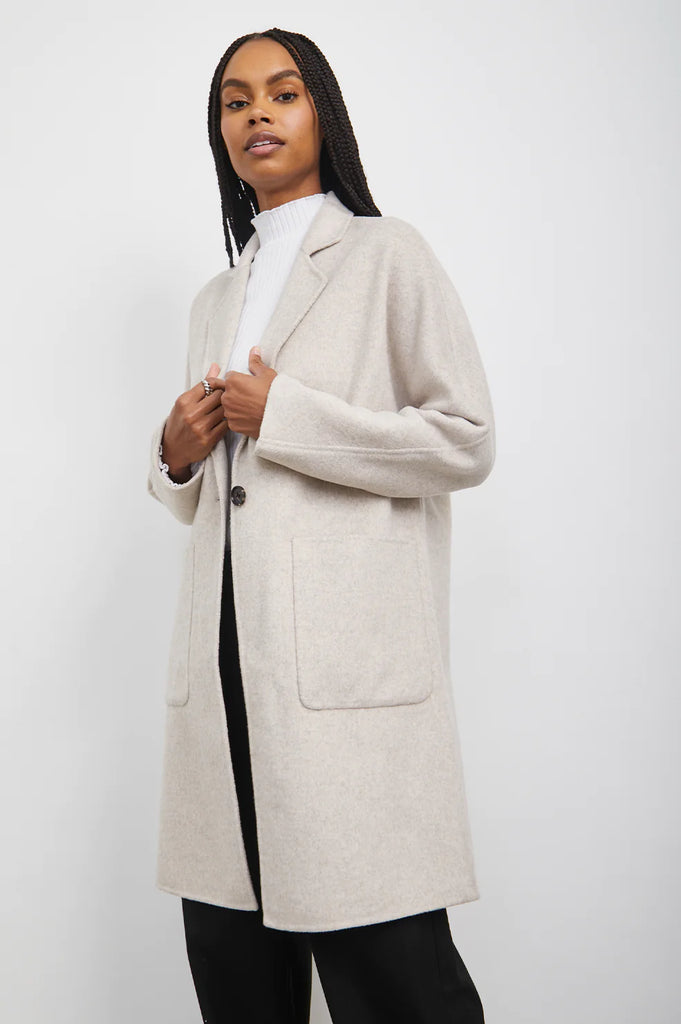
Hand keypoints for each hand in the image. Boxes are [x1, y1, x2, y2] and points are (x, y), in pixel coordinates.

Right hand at [161, 363, 229, 477]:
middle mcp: (191, 413)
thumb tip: (216, 366)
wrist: (173, 449)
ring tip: (227, 409)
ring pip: (224, 410)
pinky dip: (228, 422)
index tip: (223, 386)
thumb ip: (202, 385)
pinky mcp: (208, 440)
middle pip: (219, 396)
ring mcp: (200, 427)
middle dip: (225, 395)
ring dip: (228, 409)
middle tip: (228, 397)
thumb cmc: (180, 422)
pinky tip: (225, 421)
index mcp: (184, 401)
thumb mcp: (185, 402)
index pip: (209, 383)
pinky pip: (226, 425)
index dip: (219, 383)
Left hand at [221, 347, 276, 439]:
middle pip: (227, 392)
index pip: (229, 377)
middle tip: (252, 397)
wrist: (282, 417)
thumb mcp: (267, 374)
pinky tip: (251, 417)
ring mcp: (229, 412)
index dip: (239, 380)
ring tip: (252, 407)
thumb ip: (256, 362)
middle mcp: (227, 396)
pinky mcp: (233, 425)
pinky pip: (233, 419)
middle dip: (236, 393)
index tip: (248, 385)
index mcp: (233, 381)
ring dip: (236, 406)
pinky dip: (240, 418)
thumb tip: (254, 350)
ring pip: (229, 406)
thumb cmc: (275, 394)